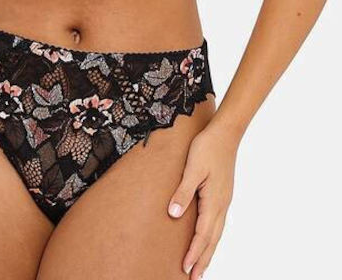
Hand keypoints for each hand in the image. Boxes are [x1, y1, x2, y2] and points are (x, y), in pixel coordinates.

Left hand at [167, 122, 238, 277]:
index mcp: (213, 201)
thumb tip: (173, 214)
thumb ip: (183, 192)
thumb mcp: (192, 168)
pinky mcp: (222, 194)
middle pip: (212, 239)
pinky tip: (208, 238)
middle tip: (194, 278)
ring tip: (201, 267)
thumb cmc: (207, 147)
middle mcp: (221, 204)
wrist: (226, 133)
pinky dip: (213, 237)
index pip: (202, 234)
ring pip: (216, 233)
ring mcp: (224, 200)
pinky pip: (218, 222)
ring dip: (208, 251)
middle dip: (203, 260)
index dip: (194, 253)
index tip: (185, 269)